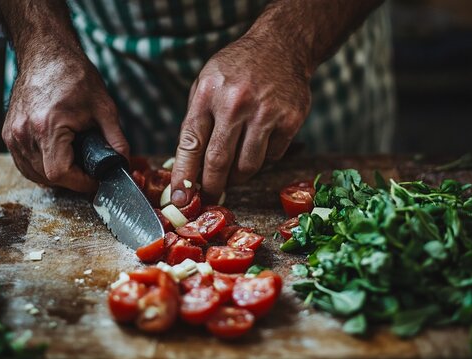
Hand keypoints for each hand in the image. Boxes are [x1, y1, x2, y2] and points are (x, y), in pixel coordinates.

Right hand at [3, 53, 128, 192]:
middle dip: (71, 180)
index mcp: (48, 126)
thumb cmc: (74, 76)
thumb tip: (123, 162)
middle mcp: (24, 133)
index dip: (81, 183)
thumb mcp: (104, 108)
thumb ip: (116, 139)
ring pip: (33, 173)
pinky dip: (40, 167)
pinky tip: (58, 157)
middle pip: (46, 177)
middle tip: (89, 171)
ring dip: (55, 176)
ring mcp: (12, 134)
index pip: (60, 173)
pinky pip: (23, 163)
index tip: (95, 179)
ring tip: (75, 163)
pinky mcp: (8, 133)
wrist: (47, 55)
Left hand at [170, 35, 311, 205]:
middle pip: (218, 161)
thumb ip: (196, 119)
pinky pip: (272, 157)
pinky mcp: (290, 120)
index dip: (184, 176)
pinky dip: (263, 159)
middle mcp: (236, 103)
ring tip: (234, 171)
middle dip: (211, 185)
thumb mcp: (207, 82)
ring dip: (238, 177)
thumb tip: (186, 167)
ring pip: (247, 166)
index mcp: (209, 94)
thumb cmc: (238, 68)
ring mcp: (265, 112)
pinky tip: (259, 145)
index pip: (191, 144)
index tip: (182, 199)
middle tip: (209, 195)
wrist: (282, 46)